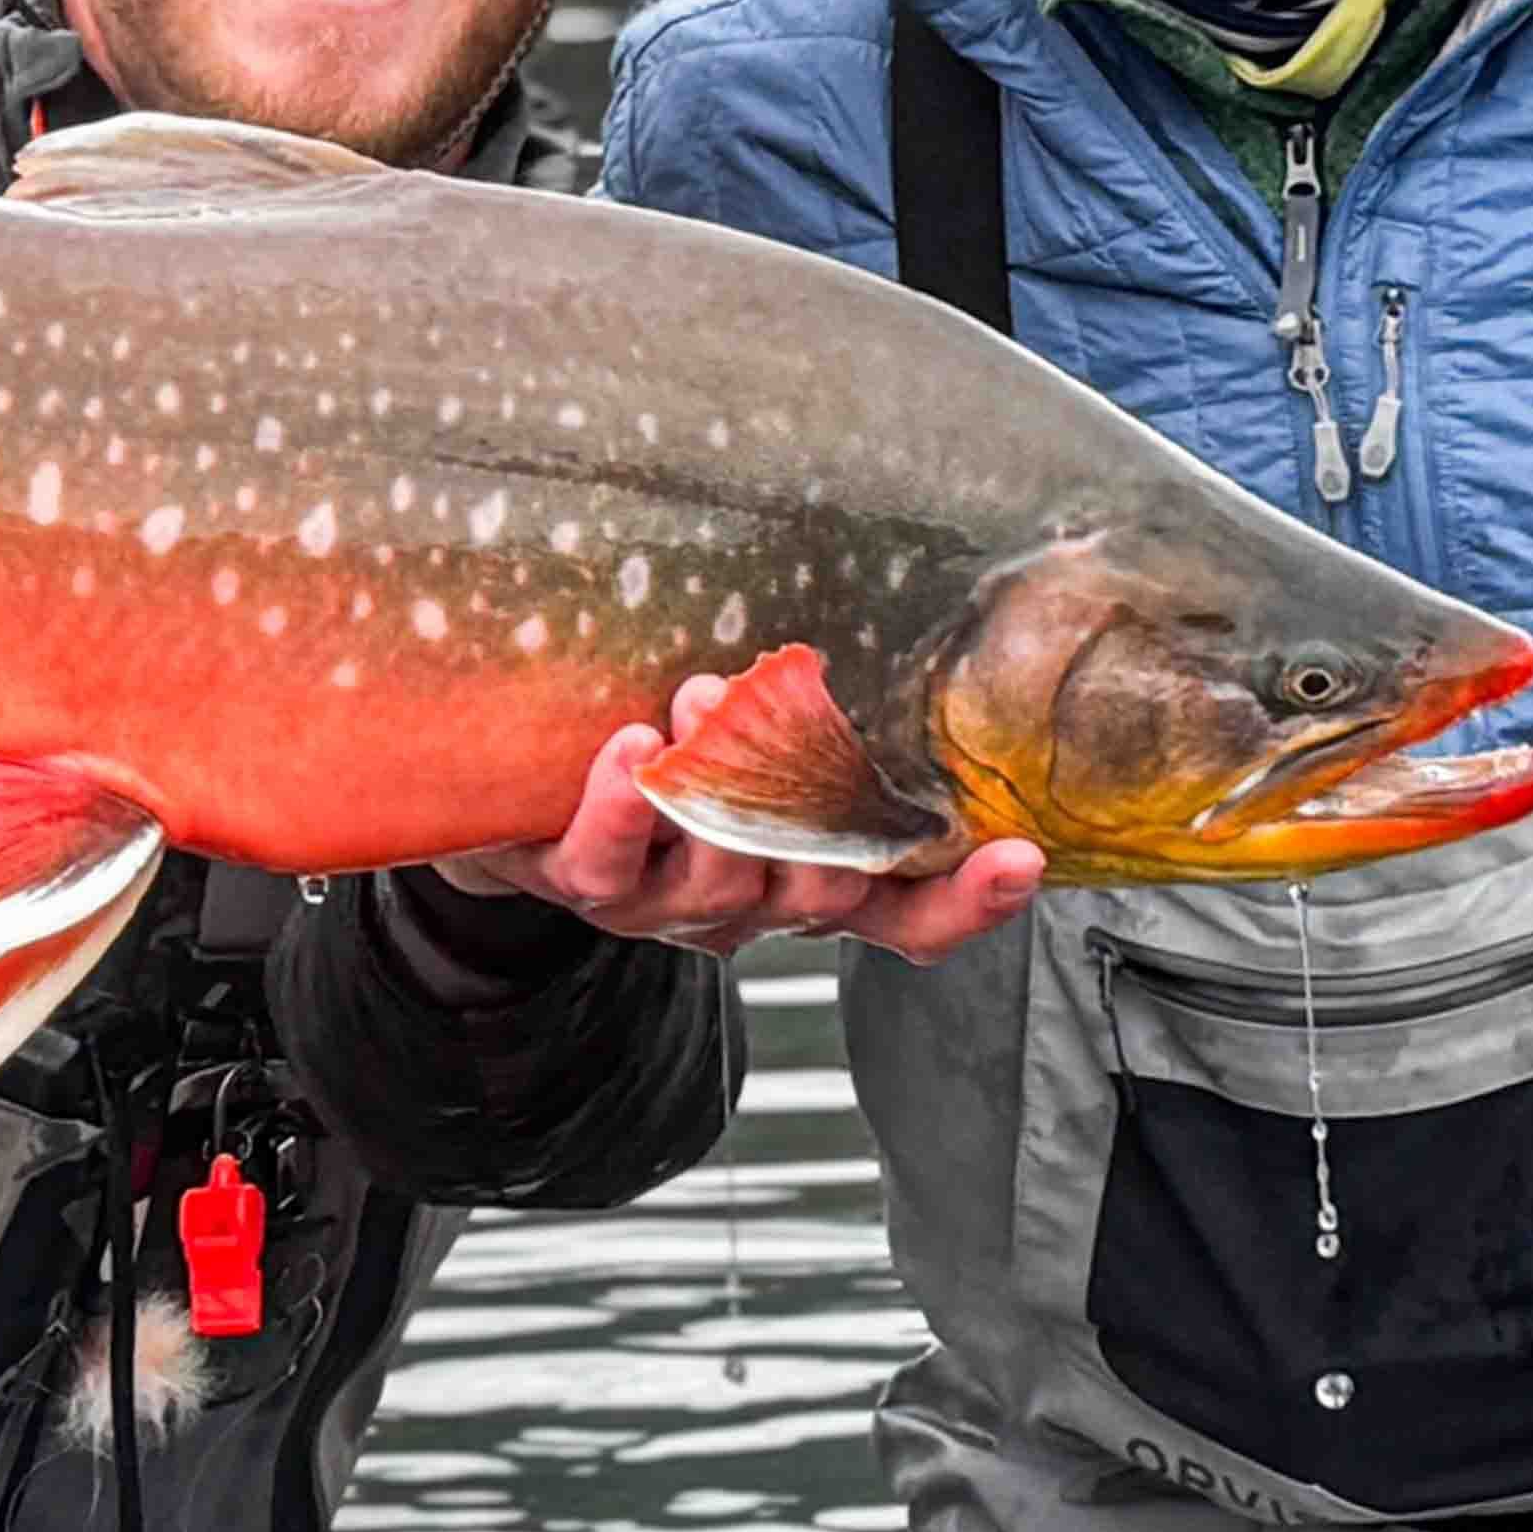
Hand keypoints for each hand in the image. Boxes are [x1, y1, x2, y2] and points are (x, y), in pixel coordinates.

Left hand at [431, 674, 1046, 962]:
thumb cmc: (660, 747)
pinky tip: (631, 750)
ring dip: (719, 787)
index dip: (969, 899)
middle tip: (806, 711)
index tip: (1021, 854)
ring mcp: (665, 906)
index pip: (910, 915)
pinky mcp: (584, 885)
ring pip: (718, 882)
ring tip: (703, 696)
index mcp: (806, 876)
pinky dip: (623, 807)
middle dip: (821, 809)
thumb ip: (819, 712)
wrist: (511, 784)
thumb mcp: (754, 732)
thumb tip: (892, 616)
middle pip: (822, 893)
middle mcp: (749, 904)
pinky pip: (609, 865)